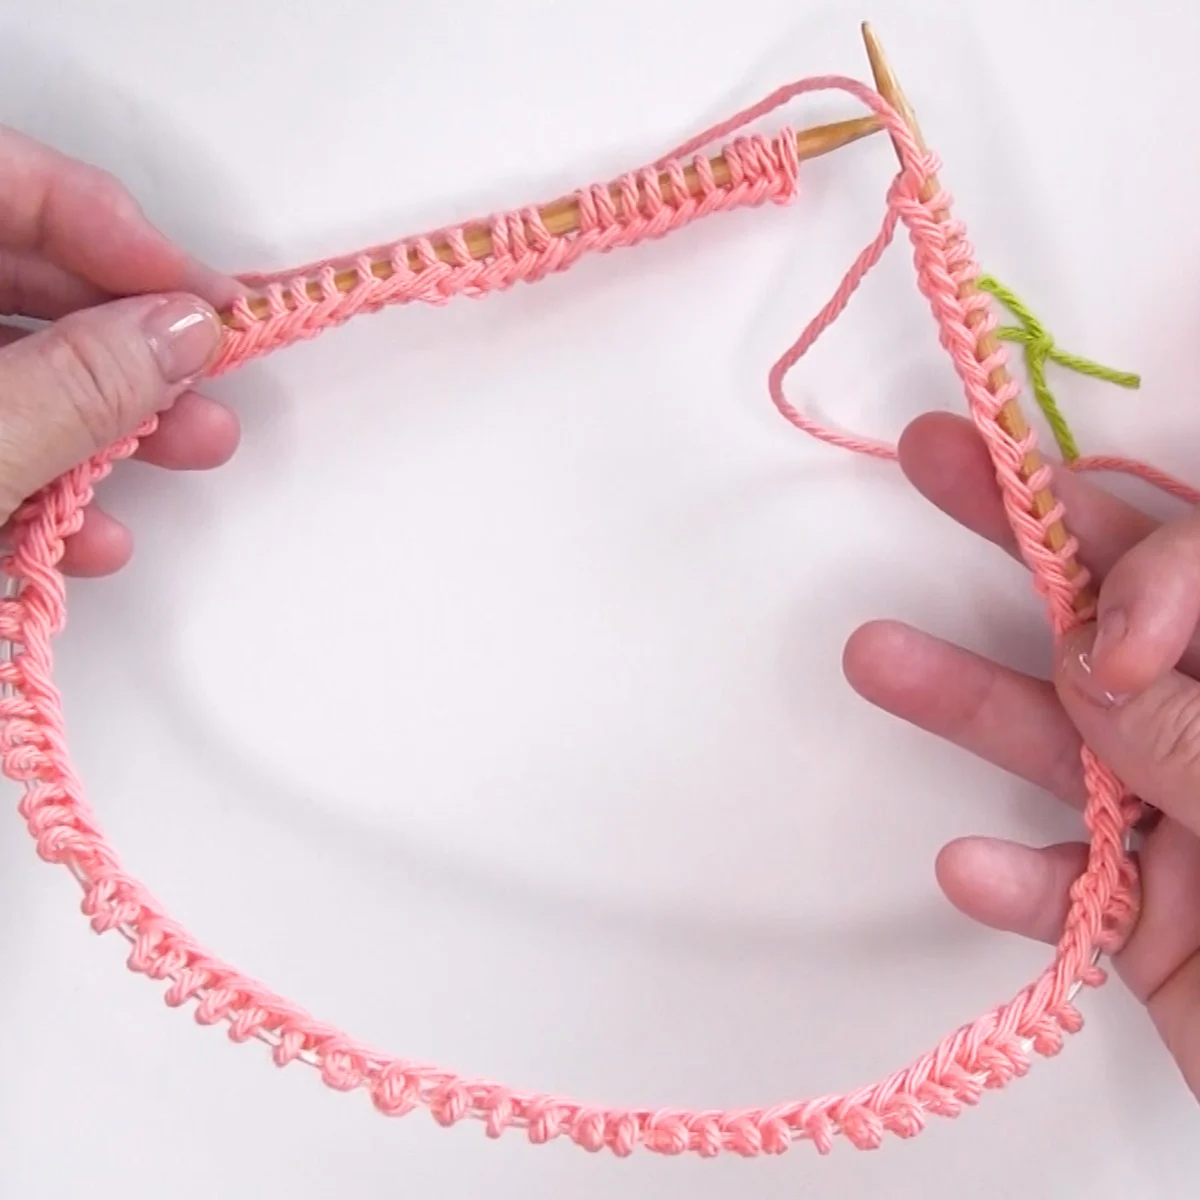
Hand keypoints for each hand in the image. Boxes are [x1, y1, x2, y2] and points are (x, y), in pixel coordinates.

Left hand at [0, 125, 240, 574]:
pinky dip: (45, 486)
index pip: (2, 183)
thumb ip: (77, 386)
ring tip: (192, 449)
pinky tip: (87, 532)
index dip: (118, 234)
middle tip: (213, 368)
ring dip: (109, 419)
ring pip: (14, 369)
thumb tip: (180, 334)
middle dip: (131, 335)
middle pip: (21, 277)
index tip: (208, 298)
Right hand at [844, 412, 1199, 1099]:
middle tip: (944, 461)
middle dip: (1028, 540)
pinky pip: (1070, 884)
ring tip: (877, 658)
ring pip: (1069, 747)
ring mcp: (1192, 822)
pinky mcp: (1149, 917)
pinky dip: (1018, 885)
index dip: (1144, 578)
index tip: (1104, 642)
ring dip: (971, 710)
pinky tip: (972, 870)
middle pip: (1121, 619)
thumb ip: (1195, 736)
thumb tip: (1095, 658)